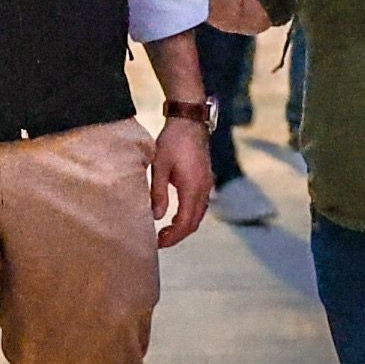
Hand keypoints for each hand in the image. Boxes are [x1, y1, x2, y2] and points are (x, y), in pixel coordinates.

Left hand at [149, 119, 213, 248]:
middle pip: (194, 223)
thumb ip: (158, 192)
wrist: (190, 120)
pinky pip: (199, 206)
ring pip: (198, 215)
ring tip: (165, 232)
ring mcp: (207, 185)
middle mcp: (204, 189)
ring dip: (183, 226)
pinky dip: (188, 216)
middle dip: (178, 235)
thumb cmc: (173, 141)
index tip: (157, 243)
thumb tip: (156, 216)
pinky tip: (175, 216)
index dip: (173, 237)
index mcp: (193, 188)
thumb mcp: (159, 165)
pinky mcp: (205, 180)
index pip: (185, 223)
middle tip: (159, 241)